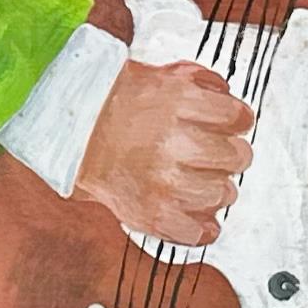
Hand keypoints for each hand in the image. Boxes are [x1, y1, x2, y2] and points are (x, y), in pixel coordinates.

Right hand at [71, 56, 256, 246]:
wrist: (70, 136)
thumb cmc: (117, 105)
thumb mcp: (158, 75)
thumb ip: (196, 79)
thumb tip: (224, 93)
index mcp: (177, 102)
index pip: (236, 117)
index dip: (237, 121)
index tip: (231, 124)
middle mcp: (172, 142)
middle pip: (235, 156)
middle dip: (232, 154)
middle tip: (218, 154)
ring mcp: (161, 182)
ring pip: (221, 193)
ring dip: (217, 188)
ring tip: (202, 182)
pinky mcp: (149, 214)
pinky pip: (196, 232)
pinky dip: (202, 228)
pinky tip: (198, 216)